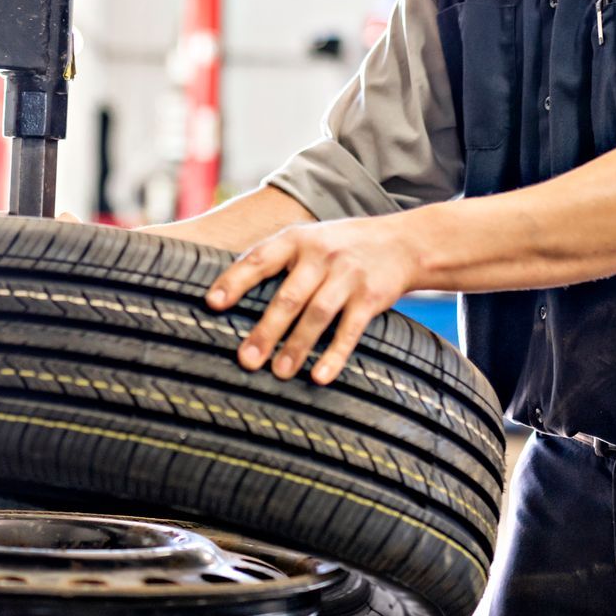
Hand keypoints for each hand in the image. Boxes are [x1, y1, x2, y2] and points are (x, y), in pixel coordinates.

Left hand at [204, 215, 418, 384]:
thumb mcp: (308, 240)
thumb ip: (276, 259)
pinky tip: (319, 376)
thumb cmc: (340, 246)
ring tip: (278, 373)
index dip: (235, 280)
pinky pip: (350, 330)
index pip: (260, 259)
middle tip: (245, 360)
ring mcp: (348, 276)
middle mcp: (321, 255)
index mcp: (297, 240)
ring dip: (296, 347)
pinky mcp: (371, 297)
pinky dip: (334, 354)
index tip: (212, 303)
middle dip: (266, 331)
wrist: (402, 242)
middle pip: (288, 296)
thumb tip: (227, 291)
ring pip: (317, 315)